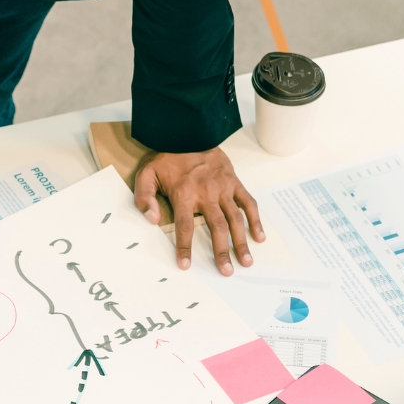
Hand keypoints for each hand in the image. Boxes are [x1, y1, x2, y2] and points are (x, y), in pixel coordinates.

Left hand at [132, 147, 263, 273]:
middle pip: (216, 227)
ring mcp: (223, 188)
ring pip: (235, 219)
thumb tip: (152, 220)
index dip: (184, 247)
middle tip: (226, 271)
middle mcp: (206, 193)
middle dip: (221, 251)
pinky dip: (256, 220)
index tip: (185, 265)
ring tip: (246, 261)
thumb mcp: (146, 174)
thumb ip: (145, 198)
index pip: (184, 226)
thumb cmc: (167, 157)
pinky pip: (248, 203)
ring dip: (241, 241)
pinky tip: (259, 237)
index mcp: (184, 194)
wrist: (188, 132)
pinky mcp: (234, 183)